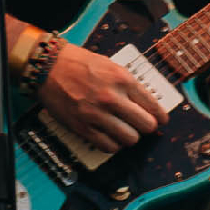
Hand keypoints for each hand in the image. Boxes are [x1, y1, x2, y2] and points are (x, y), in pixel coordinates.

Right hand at [36, 43, 164, 155]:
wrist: (48, 66)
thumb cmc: (78, 63)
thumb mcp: (110, 65)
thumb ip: (128, 84)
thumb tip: (145, 102)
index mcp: (122, 79)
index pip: (154, 106)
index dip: (160, 116)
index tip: (161, 120)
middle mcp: (112, 98)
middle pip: (146, 126)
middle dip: (147, 127)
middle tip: (142, 125)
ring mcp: (98, 114)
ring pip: (130, 139)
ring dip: (130, 137)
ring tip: (124, 131)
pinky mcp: (83, 127)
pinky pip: (109, 146)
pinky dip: (113, 145)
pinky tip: (110, 136)